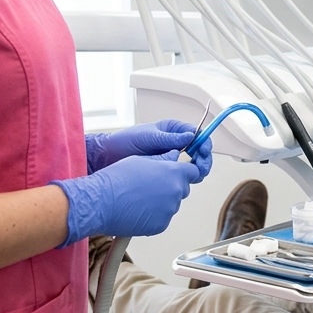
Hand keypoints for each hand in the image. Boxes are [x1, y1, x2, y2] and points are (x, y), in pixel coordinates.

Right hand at [51, 152, 206, 245]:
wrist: (101, 202)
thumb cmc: (117, 178)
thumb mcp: (141, 160)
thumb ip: (162, 159)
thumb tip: (174, 156)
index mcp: (174, 173)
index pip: (194, 172)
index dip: (186, 171)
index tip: (180, 173)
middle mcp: (176, 191)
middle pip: (182, 188)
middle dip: (172, 186)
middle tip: (151, 186)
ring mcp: (169, 210)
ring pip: (171, 204)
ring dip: (162, 201)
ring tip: (139, 198)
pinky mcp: (161, 225)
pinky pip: (162, 218)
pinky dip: (154, 215)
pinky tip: (137, 210)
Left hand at [87, 120, 212, 177]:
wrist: (108, 158)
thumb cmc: (124, 142)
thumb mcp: (148, 137)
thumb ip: (169, 138)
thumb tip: (190, 136)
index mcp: (173, 130)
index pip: (197, 134)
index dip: (203, 143)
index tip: (203, 152)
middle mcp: (175, 143)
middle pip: (199, 150)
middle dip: (203, 159)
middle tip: (201, 168)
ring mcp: (171, 157)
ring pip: (192, 163)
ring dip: (197, 170)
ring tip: (196, 176)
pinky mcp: (166, 170)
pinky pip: (181, 174)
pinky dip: (185, 178)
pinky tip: (183, 181)